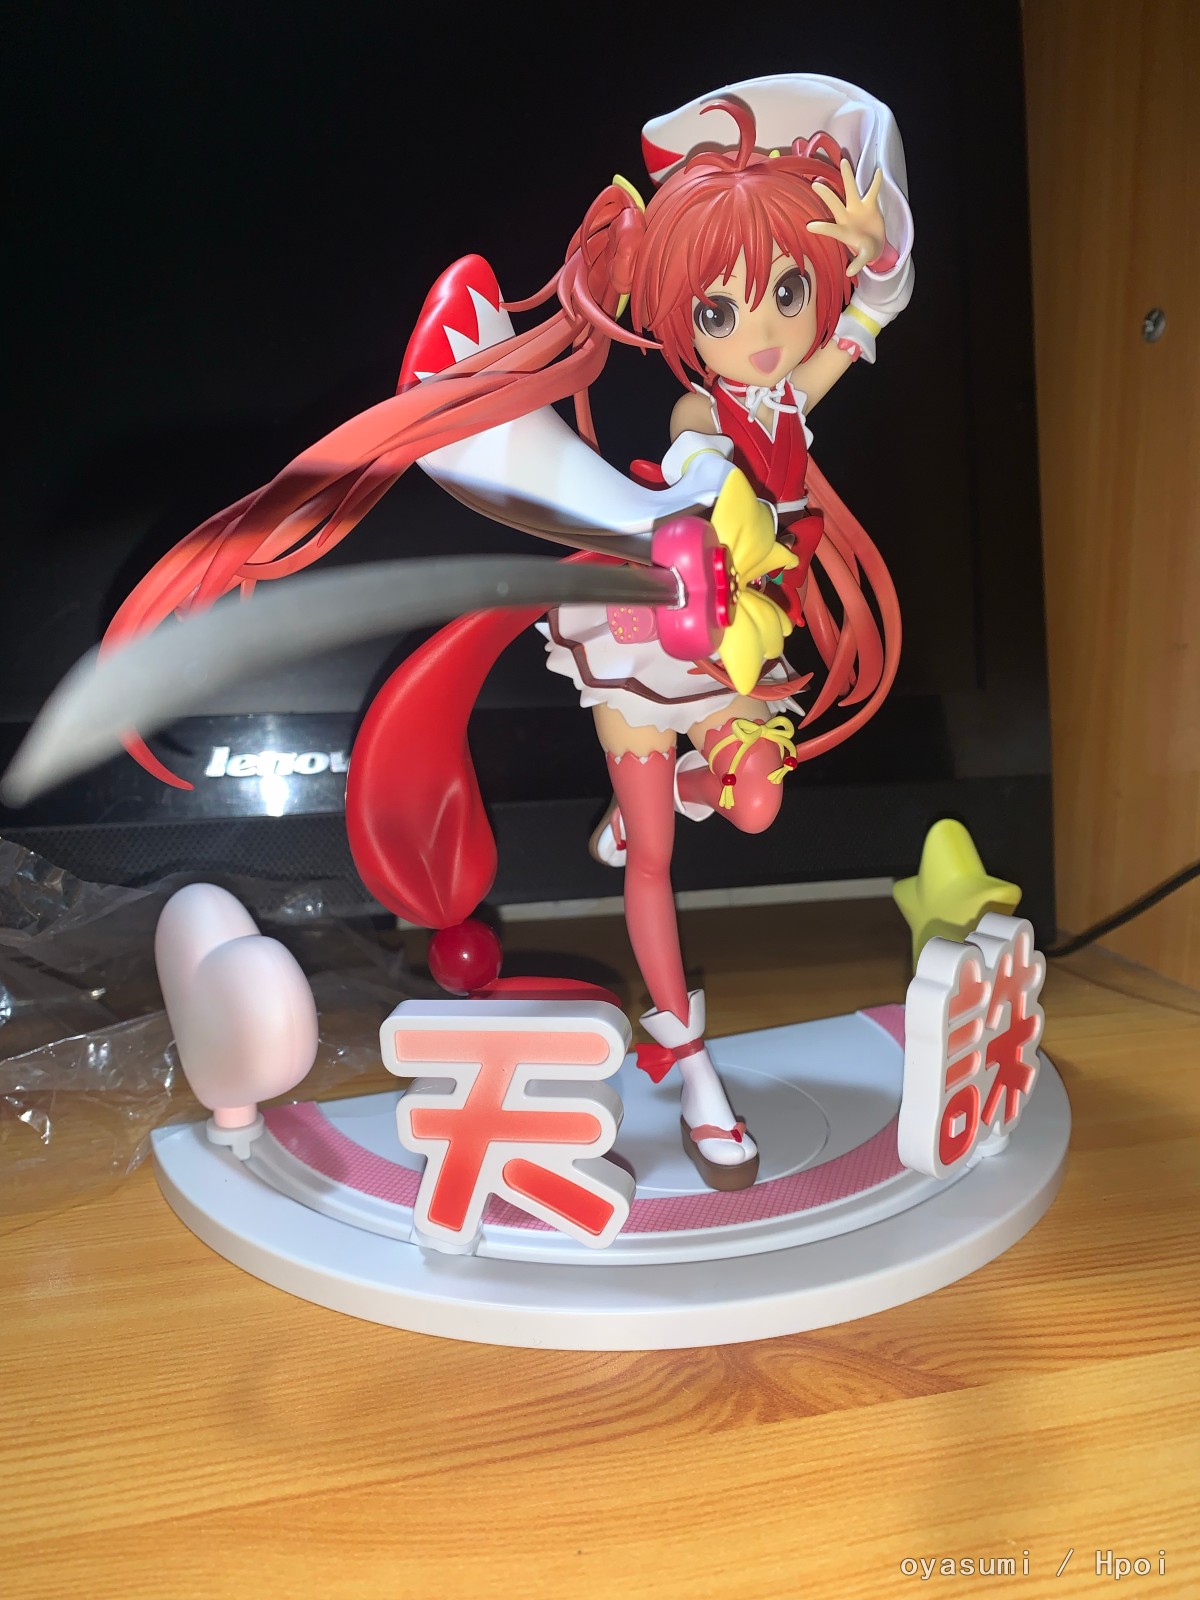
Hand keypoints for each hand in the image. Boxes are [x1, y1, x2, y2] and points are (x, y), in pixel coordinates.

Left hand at [807, 160, 887, 276]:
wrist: (874, 244)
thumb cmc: (864, 251)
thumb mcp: (863, 258)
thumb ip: (857, 264)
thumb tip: (850, 273)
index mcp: (843, 231)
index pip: (831, 229)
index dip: (822, 228)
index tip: (809, 226)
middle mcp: (847, 216)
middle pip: (835, 204)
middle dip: (826, 195)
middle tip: (815, 184)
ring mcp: (857, 208)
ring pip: (851, 190)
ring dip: (847, 177)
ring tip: (844, 161)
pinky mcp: (870, 205)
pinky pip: (873, 192)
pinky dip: (876, 183)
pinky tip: (878, 170)